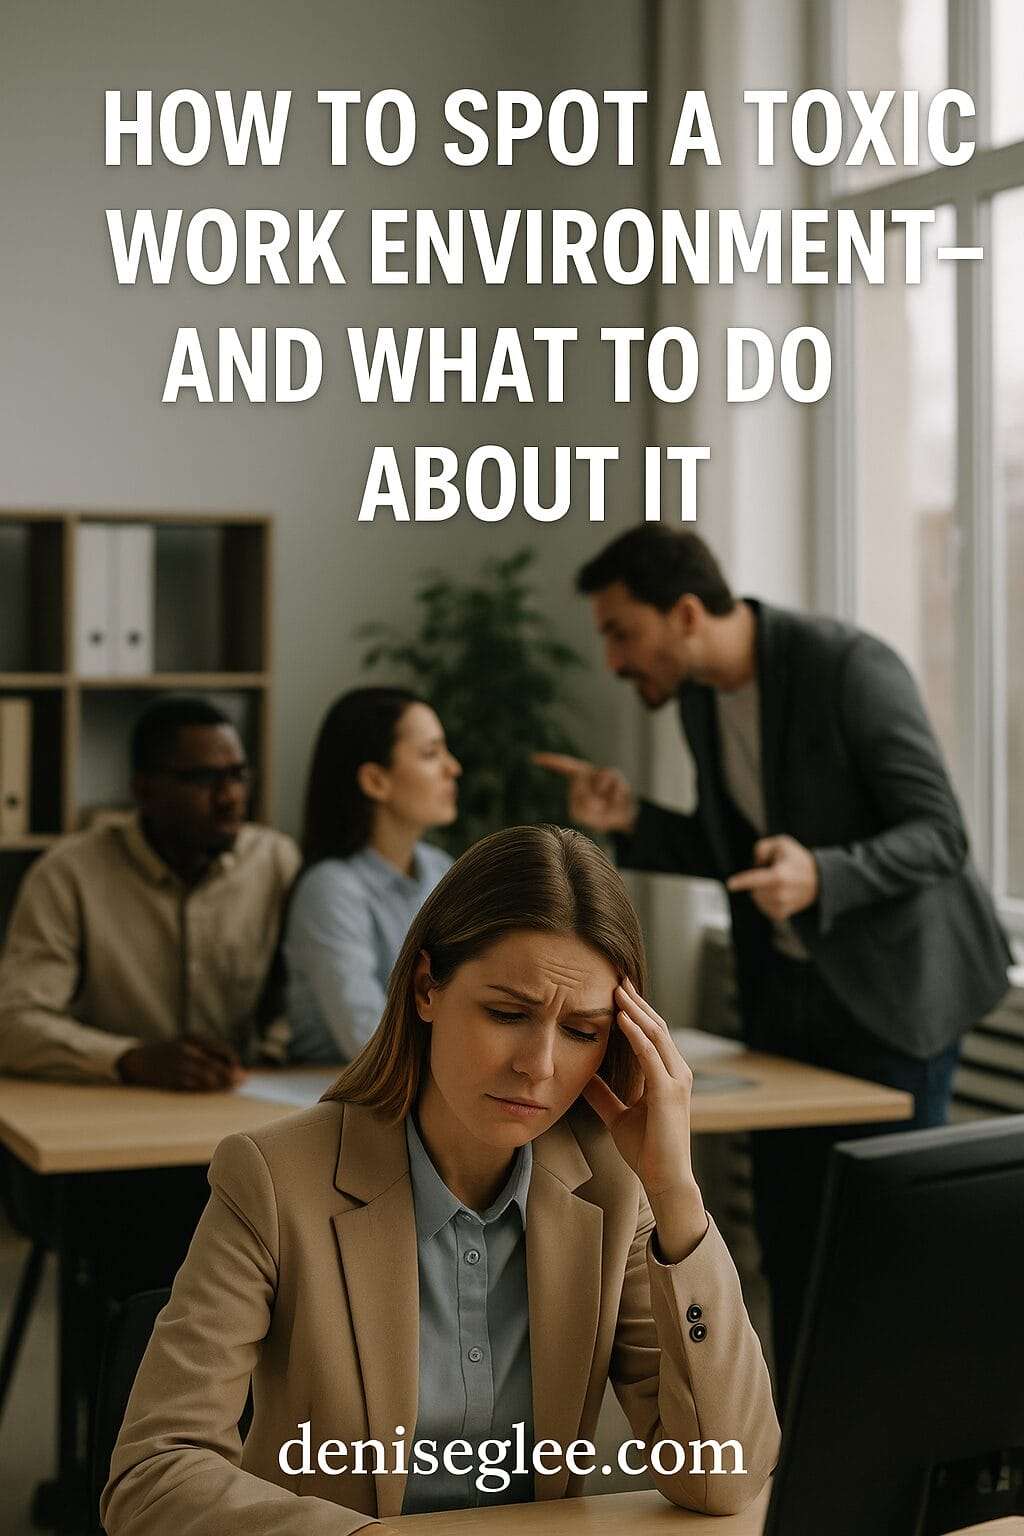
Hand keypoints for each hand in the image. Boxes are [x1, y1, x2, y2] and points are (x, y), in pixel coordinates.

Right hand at [117, 1037, 245, 1091]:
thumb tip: (235, 1068)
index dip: (234, 1062)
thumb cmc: (169, 1052)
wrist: (138, 1061)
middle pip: (216, 1066)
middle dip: (231, 1075)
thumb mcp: (188, 1044)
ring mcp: (178, 1066)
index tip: (240, 1070)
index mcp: (193, 1037)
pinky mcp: (171, 1080)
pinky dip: (206, 1091)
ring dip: (221, 1085)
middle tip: (242, 1082)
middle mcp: (186, 1050)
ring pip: (207, 1079)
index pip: (222, 1050)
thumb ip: (209, 1052)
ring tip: (230, 1089)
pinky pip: (194, 1088)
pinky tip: (213, 1093)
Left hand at [532, 752, 636, 834]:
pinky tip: (615, 804)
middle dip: (584, 798)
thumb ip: (579, 808)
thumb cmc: (598, 814)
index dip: (550, 761)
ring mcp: (604, 773)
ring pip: (598, 785)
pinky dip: (612, 802)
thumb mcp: (581, 814)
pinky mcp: (617, 778)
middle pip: (579, 780)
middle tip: (593, 808)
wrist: (622, 817)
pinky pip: (611, 791)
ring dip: (599, 800)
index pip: (564, 765)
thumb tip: (594, 801)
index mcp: (578, 776)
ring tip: (603, 806)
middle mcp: (589, 771)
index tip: (534, 758)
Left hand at [583, 979, 706, 1261]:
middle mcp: (676, 1072)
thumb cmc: (646, 1149)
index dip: (635, 1010)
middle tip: (616, 977)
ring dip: (636, 1010)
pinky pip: (651, 1055)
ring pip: (656, 1034)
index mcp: (667, 1075)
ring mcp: (676, 1080)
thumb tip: (583, 1076)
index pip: (651, 1032)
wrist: (664, 1179)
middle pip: (656, 1025)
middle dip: (635, 1001)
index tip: (616, 990)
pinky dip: (637, 1035)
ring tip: (617, 990)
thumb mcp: (619, 1115)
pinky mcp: (669, 1092)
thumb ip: (604, 1094)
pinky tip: (623, 1019)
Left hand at [726, 834, 818, 920]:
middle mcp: (779, 893)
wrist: (819, 880)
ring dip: (760, 891)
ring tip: (777, 883)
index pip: (755, 880)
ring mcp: (781, 906)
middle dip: (756, 881)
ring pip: (756, 898)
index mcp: (779, 876)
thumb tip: (754, 864)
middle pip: (753, 888)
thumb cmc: (797, 860)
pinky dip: (765, 899)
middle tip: (772, 873)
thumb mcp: (781, 843)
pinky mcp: (781, 914)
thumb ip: (762, 848)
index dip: (741, 881)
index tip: (730, 884)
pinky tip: (777, 893)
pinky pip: (762, 907)